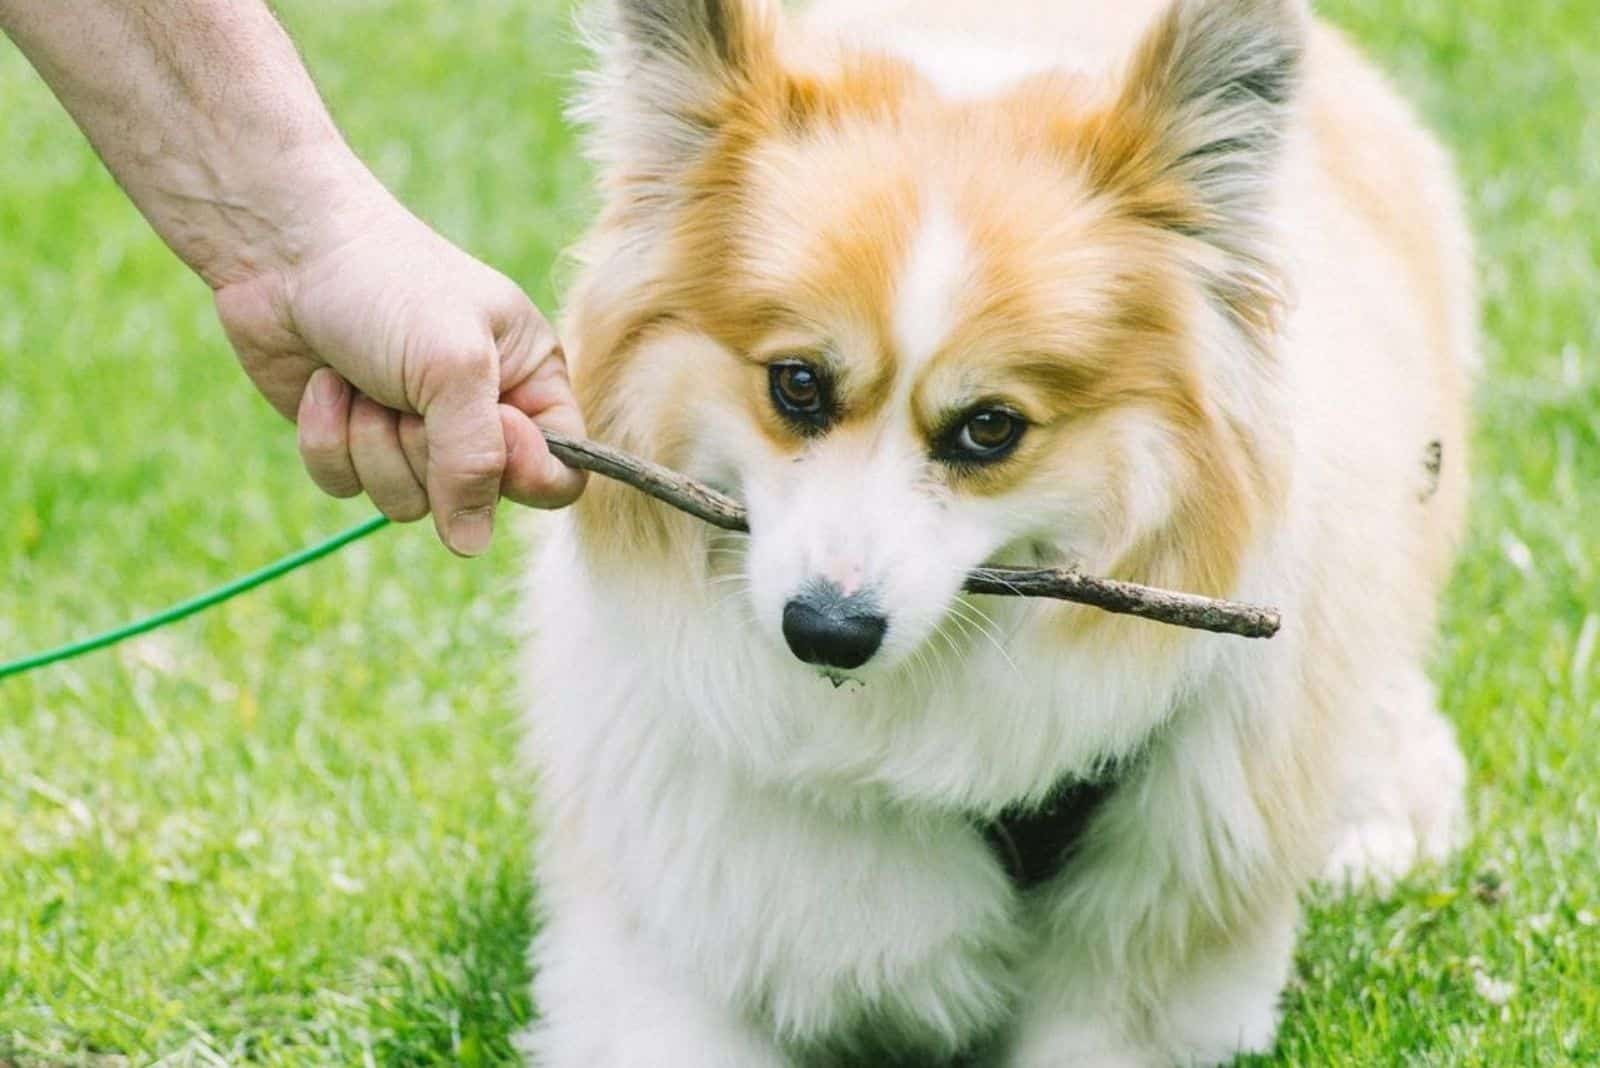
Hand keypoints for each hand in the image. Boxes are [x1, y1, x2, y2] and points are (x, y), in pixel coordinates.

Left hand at [212, 191, 585, 556]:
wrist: (284, 247)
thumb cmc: (389, 286)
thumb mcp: (453, 367)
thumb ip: (474, 461)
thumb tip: (470, 546)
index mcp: (530, 383)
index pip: (559, 474)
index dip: (524, 472)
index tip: (489, 429)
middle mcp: (478, 415)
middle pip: (473, 499)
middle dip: (425, 449)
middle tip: (404, 388)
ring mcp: (414, 431)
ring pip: (405, 503)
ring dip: (371, 442)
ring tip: (360, 379)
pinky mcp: (353, 439)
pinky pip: (347, 485)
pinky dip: (328, 437)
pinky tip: (325, 383)